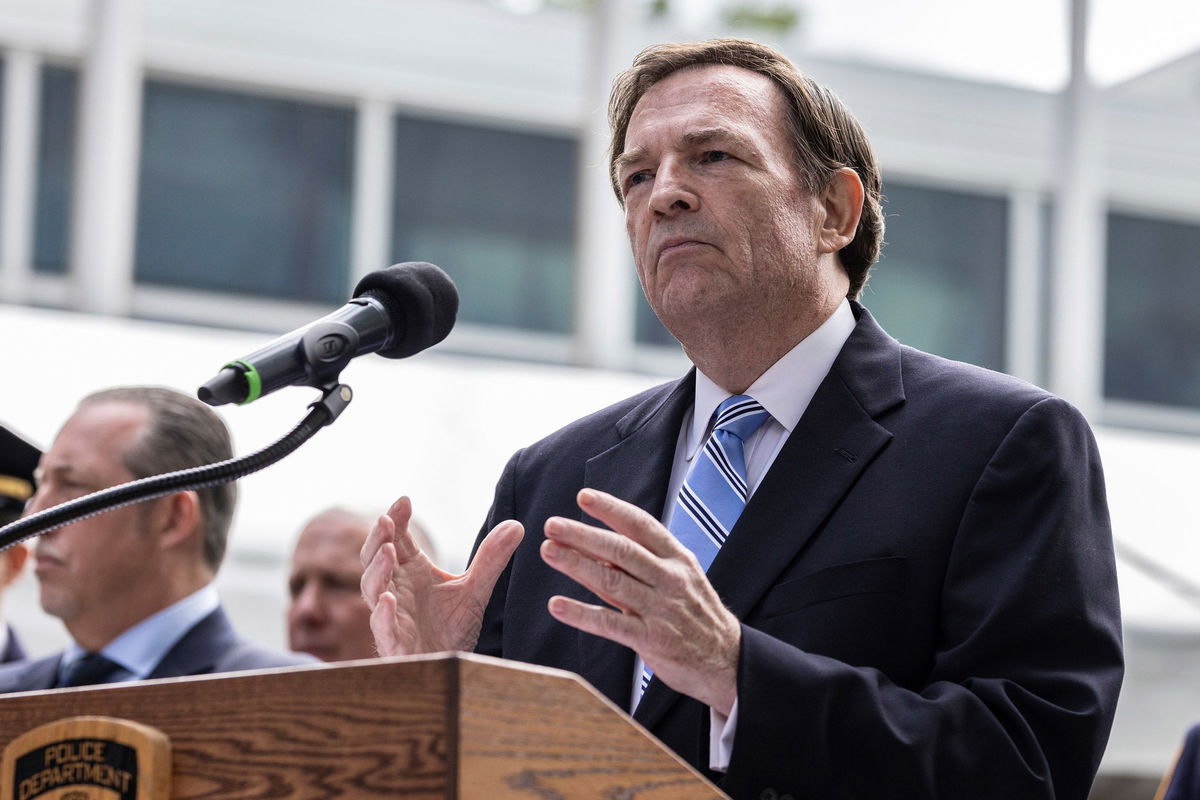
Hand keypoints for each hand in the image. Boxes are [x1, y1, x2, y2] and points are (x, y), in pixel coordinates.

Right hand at [360, 496, 523, 655]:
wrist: (452, 669)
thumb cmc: (452, 629)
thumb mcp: (475, 589)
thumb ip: (491, 559)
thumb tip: (516, 525)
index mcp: (410, 572)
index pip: (397, 539)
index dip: (397, 520)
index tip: (405, 500)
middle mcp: (395, 589)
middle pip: (375, 559)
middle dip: (377, 539)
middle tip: (386, 520)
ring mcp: (391, 616)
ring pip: (373, 589)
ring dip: (377, 570)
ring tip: (388, 551)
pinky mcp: (394, 643)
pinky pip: (383, 628)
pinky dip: (383, 614)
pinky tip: (390, 600)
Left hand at [540, 488, 739, 714]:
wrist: (726, 659)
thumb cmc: (694, 613)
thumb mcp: (678, 578)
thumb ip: (639, 564)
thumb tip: (598, 548)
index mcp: (677, 558)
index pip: (641, 525)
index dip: (612, 509)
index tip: (584, 496)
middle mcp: (670, 579)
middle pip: (621, 551)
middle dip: (584, 535)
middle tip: (553, 524)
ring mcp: (661, 609)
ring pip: (612, 582)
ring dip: (576, 565)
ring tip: (548, 551)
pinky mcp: (652, 639)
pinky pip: (610, 624)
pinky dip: (581, 614)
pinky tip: (557, 605)